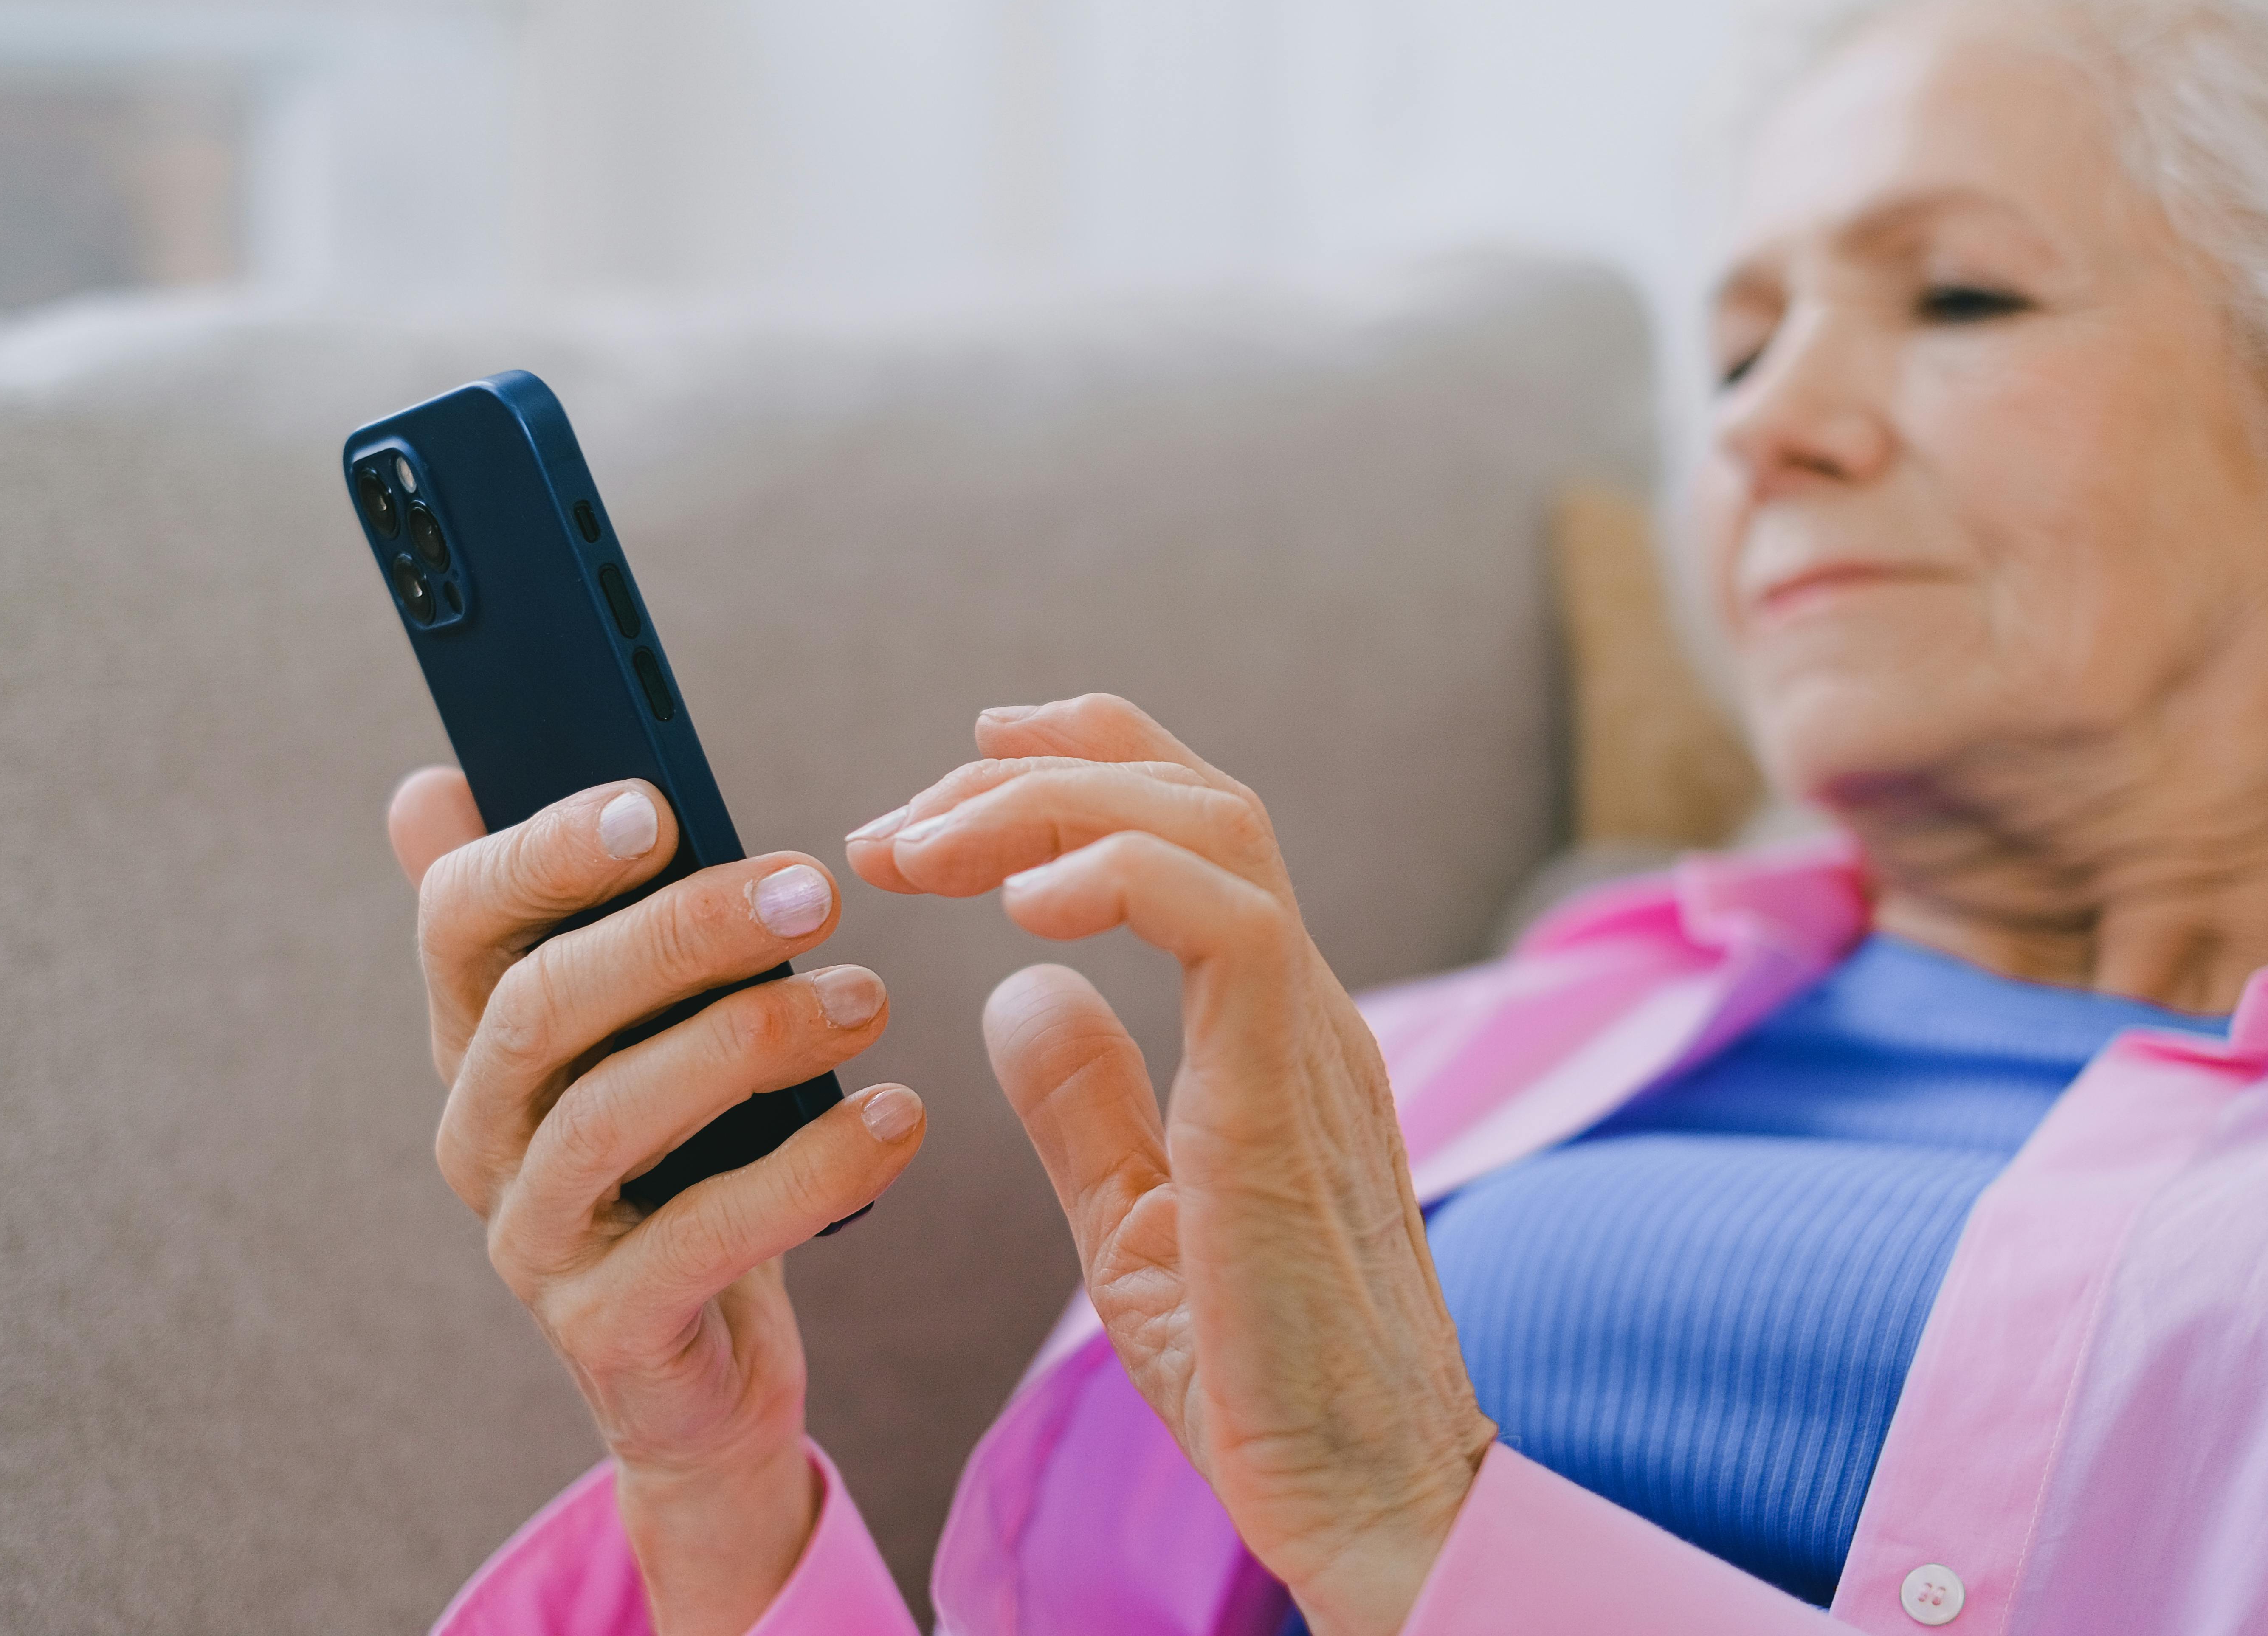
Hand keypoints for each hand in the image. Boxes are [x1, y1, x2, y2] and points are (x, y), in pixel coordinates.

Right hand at [388, 770, 925, 1635]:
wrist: (708, 1360)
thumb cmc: (681, 1156)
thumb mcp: (631, 1032)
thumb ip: (561, 915)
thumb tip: (432, 784)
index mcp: (478, 1038)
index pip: (457, 921)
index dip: (544, 852)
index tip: (657, 802)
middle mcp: (479, 1134)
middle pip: (544, 1005)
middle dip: (680, 932)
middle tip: (815, 891)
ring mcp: (532, 1239)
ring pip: (613, 1113)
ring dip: (753, 1038)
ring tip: (871, 998)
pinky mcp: (609, 1329)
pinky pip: (701, 1238)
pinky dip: (808, 1172)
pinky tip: (894, 1120)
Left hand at [845, 696, 1494, 1635]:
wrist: (1372, 1498)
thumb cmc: (1267, 1378)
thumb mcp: (1136, 1225)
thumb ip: (1085, 1105)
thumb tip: (1016, 991)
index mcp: (1267, 1029)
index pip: (1190, 833)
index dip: (1076, 769)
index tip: (953, 778)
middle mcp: (1302, 1007)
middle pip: (1192, 797)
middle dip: (1032, 773)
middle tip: (895, 826)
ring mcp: (1311, 1042)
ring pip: (1209, 829)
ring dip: (1049, 808)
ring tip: (921, 848)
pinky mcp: (1293, 1096)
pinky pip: (1229, 926)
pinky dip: (1119, 879)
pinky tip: (1020, 909)